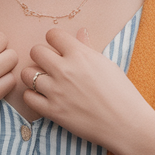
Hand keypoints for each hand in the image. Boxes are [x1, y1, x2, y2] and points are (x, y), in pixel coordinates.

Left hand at [21, 27, 154, 154]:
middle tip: (49, 65)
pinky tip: (43, 97)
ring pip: (27, 74)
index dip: (54, 41)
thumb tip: (80, 31)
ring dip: (33, 76)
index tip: (59, 49)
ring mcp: (56, 91)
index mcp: (80, 54)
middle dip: (41, 56)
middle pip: (35, 51)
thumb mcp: (107, 64)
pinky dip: (32, 96)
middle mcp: (65, 69)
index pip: (52, 34)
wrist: (127, 124)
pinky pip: (28, 97)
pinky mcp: (52, 111)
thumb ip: (88, 47)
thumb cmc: (122, 93)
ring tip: (44, 82)